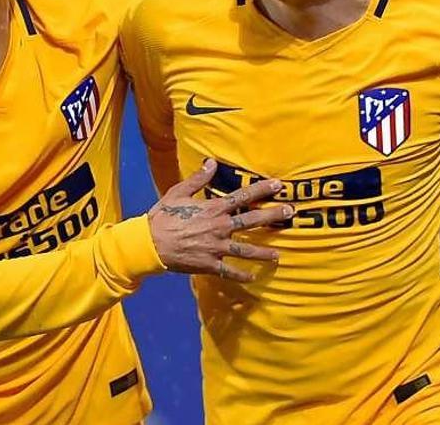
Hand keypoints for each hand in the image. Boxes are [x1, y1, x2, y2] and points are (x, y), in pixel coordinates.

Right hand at [148, 159, 292, 281]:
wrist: (149, 244)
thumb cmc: (162, 217)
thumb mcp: (178, 192)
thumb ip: (198, 179)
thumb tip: (211, 162)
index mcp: (213, 209)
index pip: (243, 196)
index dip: (262, 189)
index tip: (279, 185)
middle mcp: (219, 227)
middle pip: (251, 220)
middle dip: (272, 215)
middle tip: (290, 213)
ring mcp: (216, 247)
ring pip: (246, 250)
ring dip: (264, 253)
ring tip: (278, 255)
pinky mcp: (209, 264)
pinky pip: (229, 271)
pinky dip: (242, 276)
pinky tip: (253, 277)